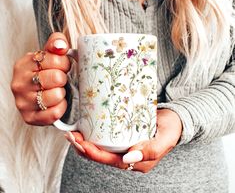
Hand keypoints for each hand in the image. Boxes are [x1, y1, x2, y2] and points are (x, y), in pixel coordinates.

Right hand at [11, 32, 70, 124]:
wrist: (40, 94)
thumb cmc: (46, 72)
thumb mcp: (50, 54)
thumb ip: (56, 43)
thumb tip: (61, 46)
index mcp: (23, 64)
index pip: (55, 59)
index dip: (64, 63)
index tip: (61, 66)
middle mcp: (19, 83)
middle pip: (56, 77)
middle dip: (63, 78)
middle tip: (60, 80)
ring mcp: (22, 102)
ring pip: (56, 96)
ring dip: (62, 93)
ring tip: (56, 91)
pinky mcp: (29, 118)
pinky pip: (54, 113)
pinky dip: (60, 108)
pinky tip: (57, 103)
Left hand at [65, 109, 181, 172]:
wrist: (175, 120)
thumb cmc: (171, 130)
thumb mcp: (164, 140)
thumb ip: (149, 151)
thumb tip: (128, 159)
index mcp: (137, 162)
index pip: (110, 161)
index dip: (94, 154)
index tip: (81, 143)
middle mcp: (128, 157)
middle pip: (102, 157)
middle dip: (84, 148)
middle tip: (71, 136)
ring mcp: (125, 147)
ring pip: (101, 149)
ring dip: (85, 142)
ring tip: (72, 133)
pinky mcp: (123, 137)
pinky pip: (105, 141)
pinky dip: (93, 136)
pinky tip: (85, 129)